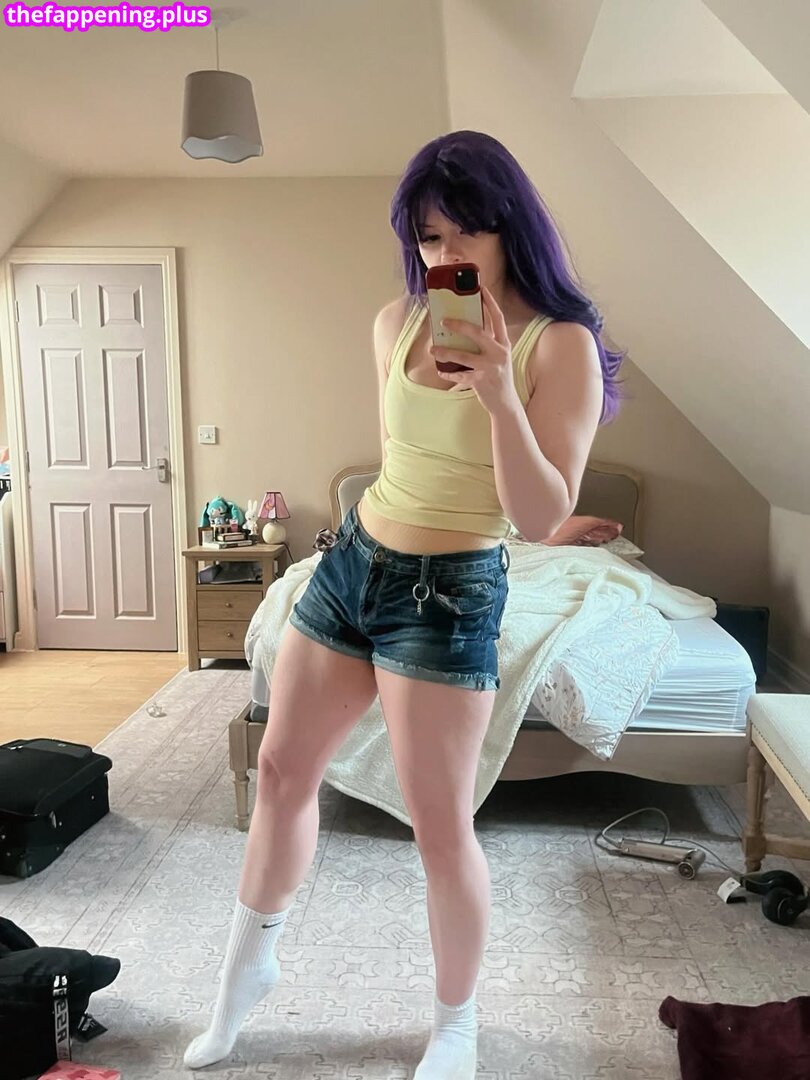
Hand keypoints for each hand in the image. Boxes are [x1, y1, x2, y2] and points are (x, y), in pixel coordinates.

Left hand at [430, 286, 519, 413]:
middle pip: (478, 333)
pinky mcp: (481, 381)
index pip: (498, 318)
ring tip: (433, 349)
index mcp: (504, 343)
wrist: (505, 402)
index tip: (480, 288)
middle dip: (459, 325)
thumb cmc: (497, 375)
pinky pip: (460, 376)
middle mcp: (499, 353)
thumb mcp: (497, 356)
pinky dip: (448, 373)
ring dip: (446, 352)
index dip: (489, 302)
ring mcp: (490, 368)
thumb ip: (487, 342)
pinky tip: (440, 370)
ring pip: (464, 356)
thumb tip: (465, 325)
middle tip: (443, 320)